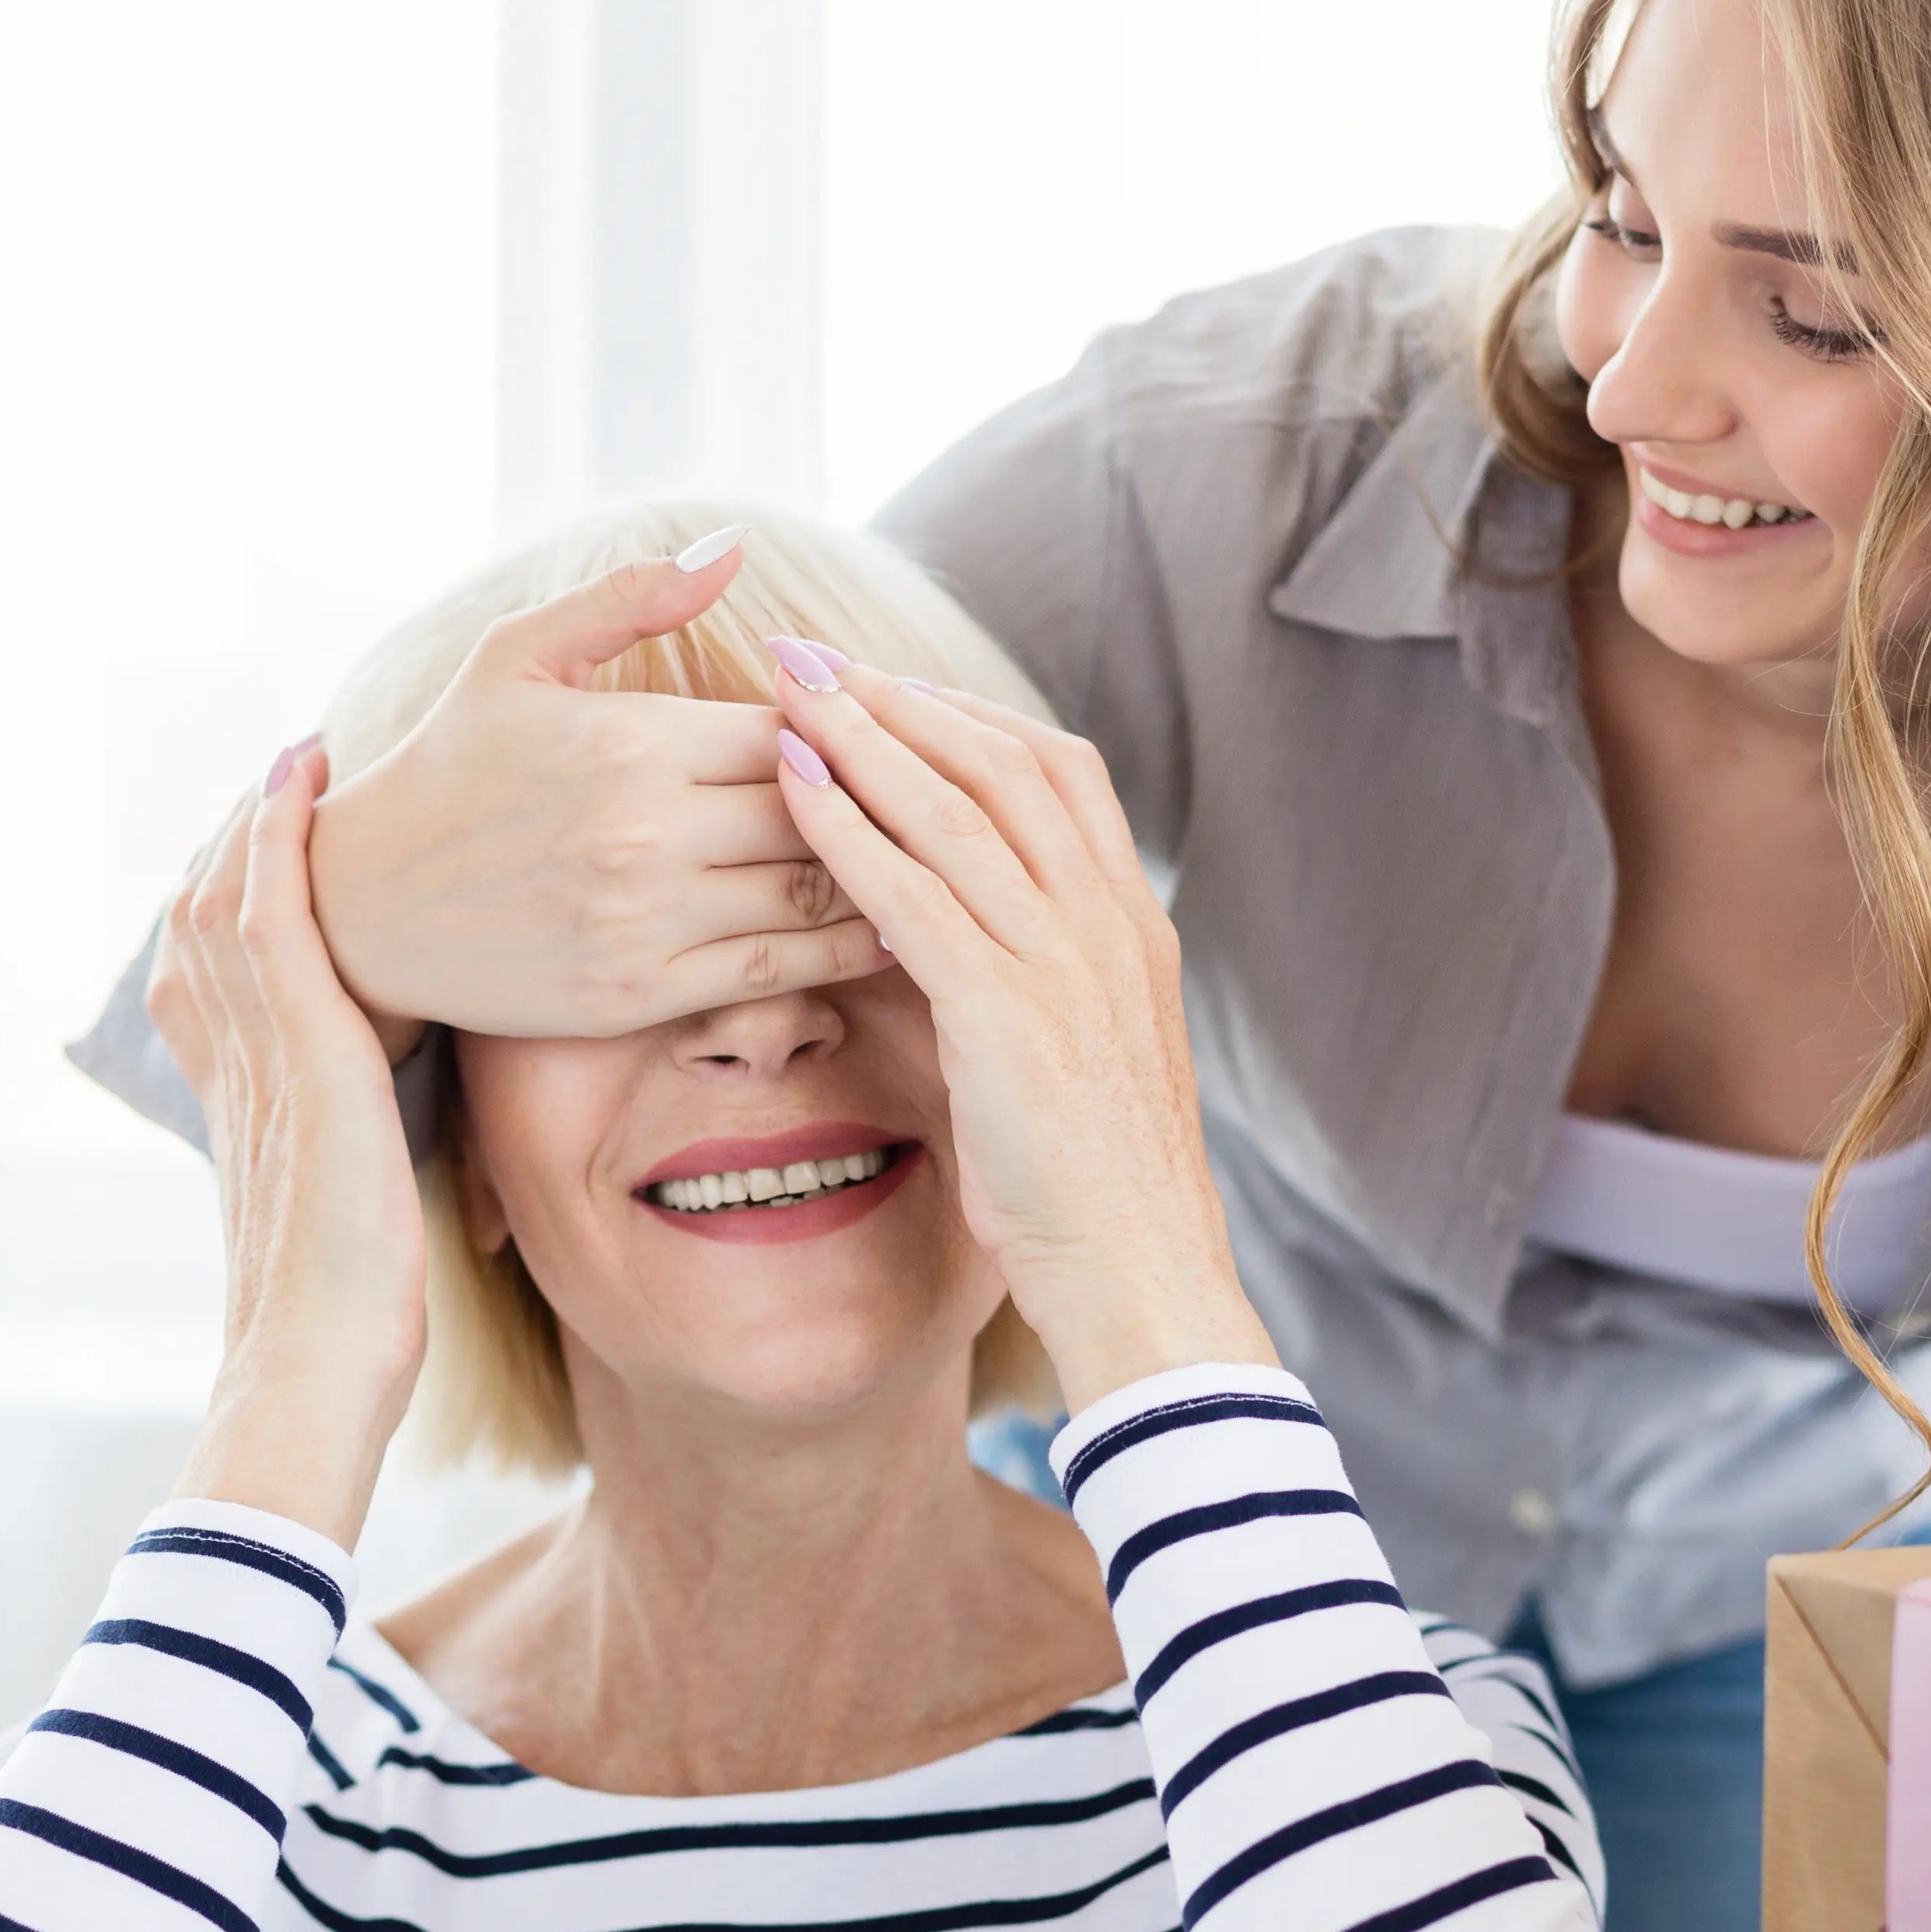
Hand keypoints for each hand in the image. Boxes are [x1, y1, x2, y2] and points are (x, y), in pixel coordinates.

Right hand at [146, 742, 426, 1550]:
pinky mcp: (302, 1055)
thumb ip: (360, 1161)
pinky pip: (274, 915)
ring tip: (305, 760)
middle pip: (207, 915)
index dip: (235, 901)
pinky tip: (307, 777)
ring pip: (231, 897)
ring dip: (263, 819)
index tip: (269, 848)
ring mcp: (259, 1057)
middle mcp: (232, 1068)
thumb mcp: (353, 1216)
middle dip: (242, 841)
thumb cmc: (352, 1328)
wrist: (316, 1373)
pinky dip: (283, 839)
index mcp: (239, 1105)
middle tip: (290, 775)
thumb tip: (398, 1152)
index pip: (212, 972)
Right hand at [303, 541, 893, 1043]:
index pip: (790, 726)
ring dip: (880, 871)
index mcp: (628, 740)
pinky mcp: (640, 993)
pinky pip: (777, 968)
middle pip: (817, 807)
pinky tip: (889, 925)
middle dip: (880, 797)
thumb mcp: (518, 656)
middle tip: (937, 793)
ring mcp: (644, 919)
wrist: (360, 907)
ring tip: (933, 855)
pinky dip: (845, 947)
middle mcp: (643, 832)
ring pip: (811, 890)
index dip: (849, 723)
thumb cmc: (450, 766)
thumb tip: (734, 546)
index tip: (883, 724)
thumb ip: (630, 599)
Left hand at [767, 665, 1276, 1412]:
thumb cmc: (1102, 1192)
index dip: (967, 715)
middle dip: (900, 697)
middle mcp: (1107, 924)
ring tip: (784, 692)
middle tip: (811, 655)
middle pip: (1002, 761)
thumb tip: (969, 946)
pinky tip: (791, 791)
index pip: (1058, 770)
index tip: (889, 685)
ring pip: (955, 809)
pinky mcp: (1009, 1015)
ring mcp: (1066, 964)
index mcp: (1132, 926)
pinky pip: (915, 894)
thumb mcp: (1086, 1062)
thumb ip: (1044, 986)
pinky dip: (848, 830)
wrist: (1146, 1277)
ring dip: (862, 738)